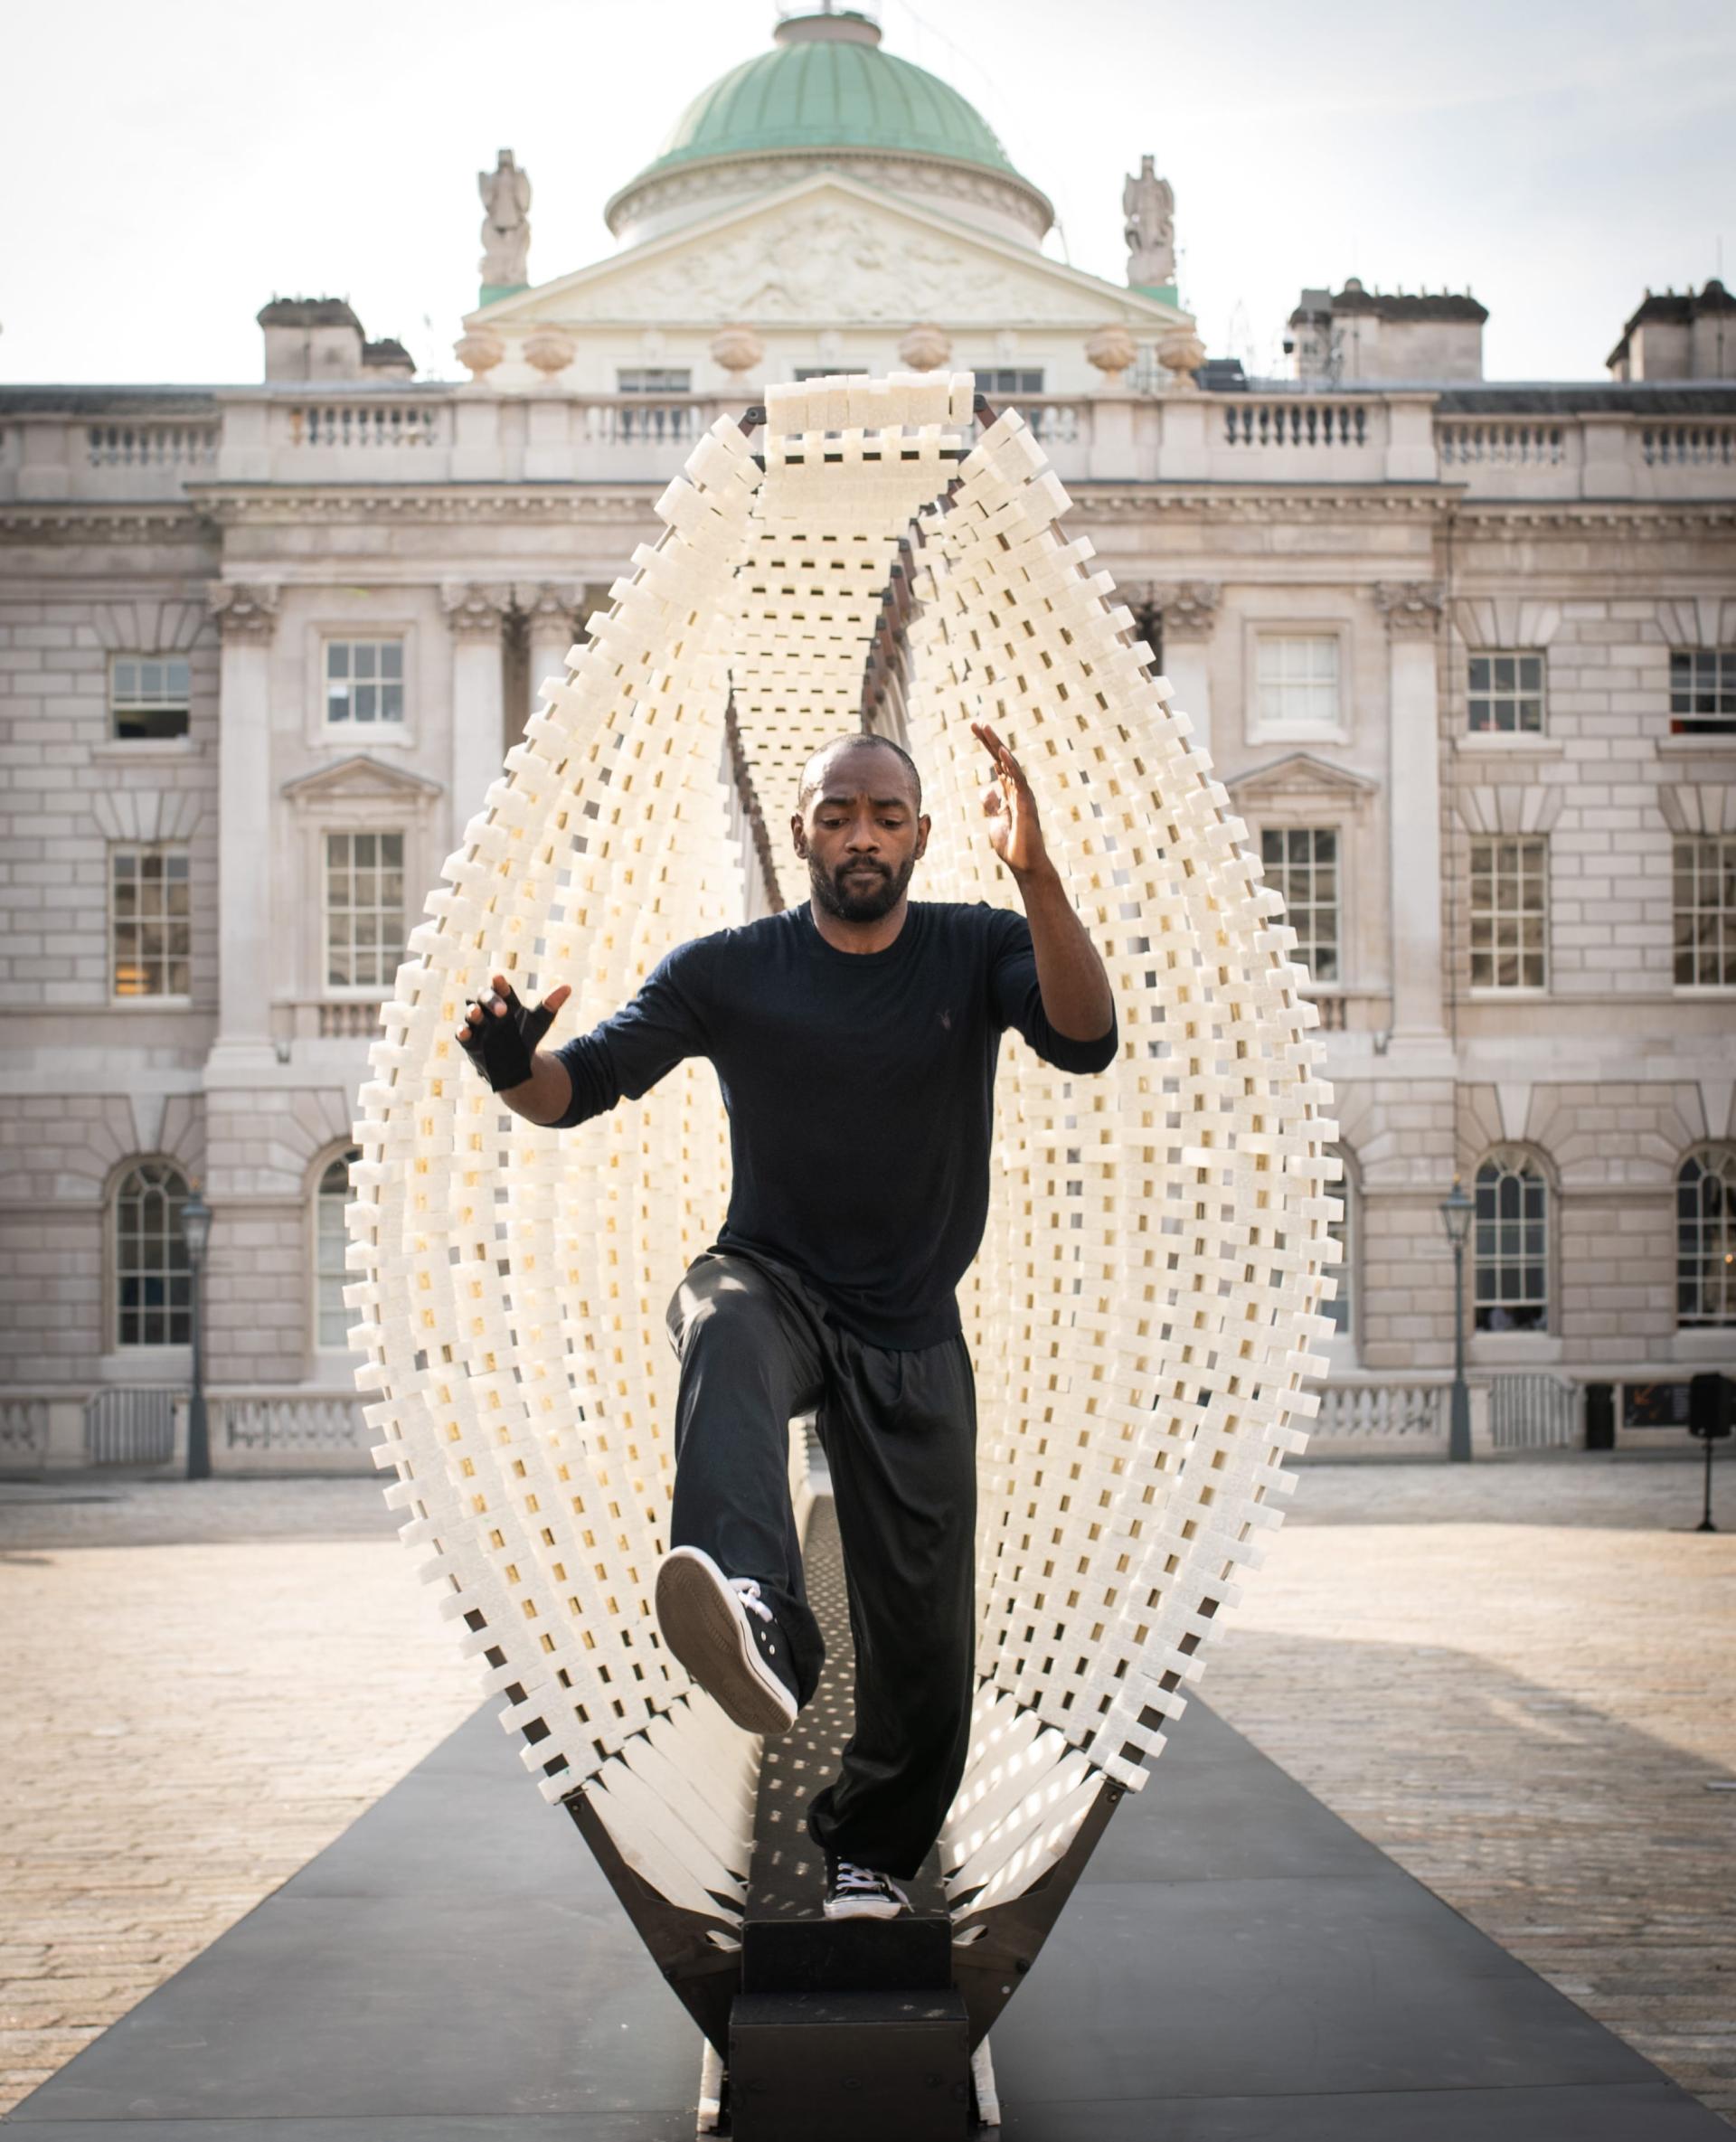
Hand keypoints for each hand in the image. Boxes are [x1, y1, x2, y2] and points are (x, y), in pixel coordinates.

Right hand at [455, 971, 570, 1092]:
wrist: (516, 1064)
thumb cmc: (526, 1037)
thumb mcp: (540, 1021)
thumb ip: (550, 1004)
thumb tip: (568, 987)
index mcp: (505, 1001)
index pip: (501, 988)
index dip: (499, 984)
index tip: (499, 978)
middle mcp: (489, 1010)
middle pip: (484, 998)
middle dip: (490, 1000)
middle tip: (501, 1009)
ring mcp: (478, 1025)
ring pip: (472, 1014)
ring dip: (473, 1012)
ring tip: (476, 1012)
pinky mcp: (470, 1041)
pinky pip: (462, 1034)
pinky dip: (463, 1032)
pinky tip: (465, 1031)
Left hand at [973, 720, 1047, 877]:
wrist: (1024, 865)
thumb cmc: (1012, 845)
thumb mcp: (995, 821)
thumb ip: (992, 804)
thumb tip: (987, 788)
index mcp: (1010, 791)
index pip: (997, 763)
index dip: (987, 745)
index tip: (974, 728)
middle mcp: (1018, 789)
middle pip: (1002, 759)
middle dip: (989, 740)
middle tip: (977, 723)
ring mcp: (1023, 795)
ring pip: (1010, 764)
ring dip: (998, 746)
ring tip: (986, 729)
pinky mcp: (1026, 805)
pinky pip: (1019, 781)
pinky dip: (1011, 766)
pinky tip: (1002, 752)